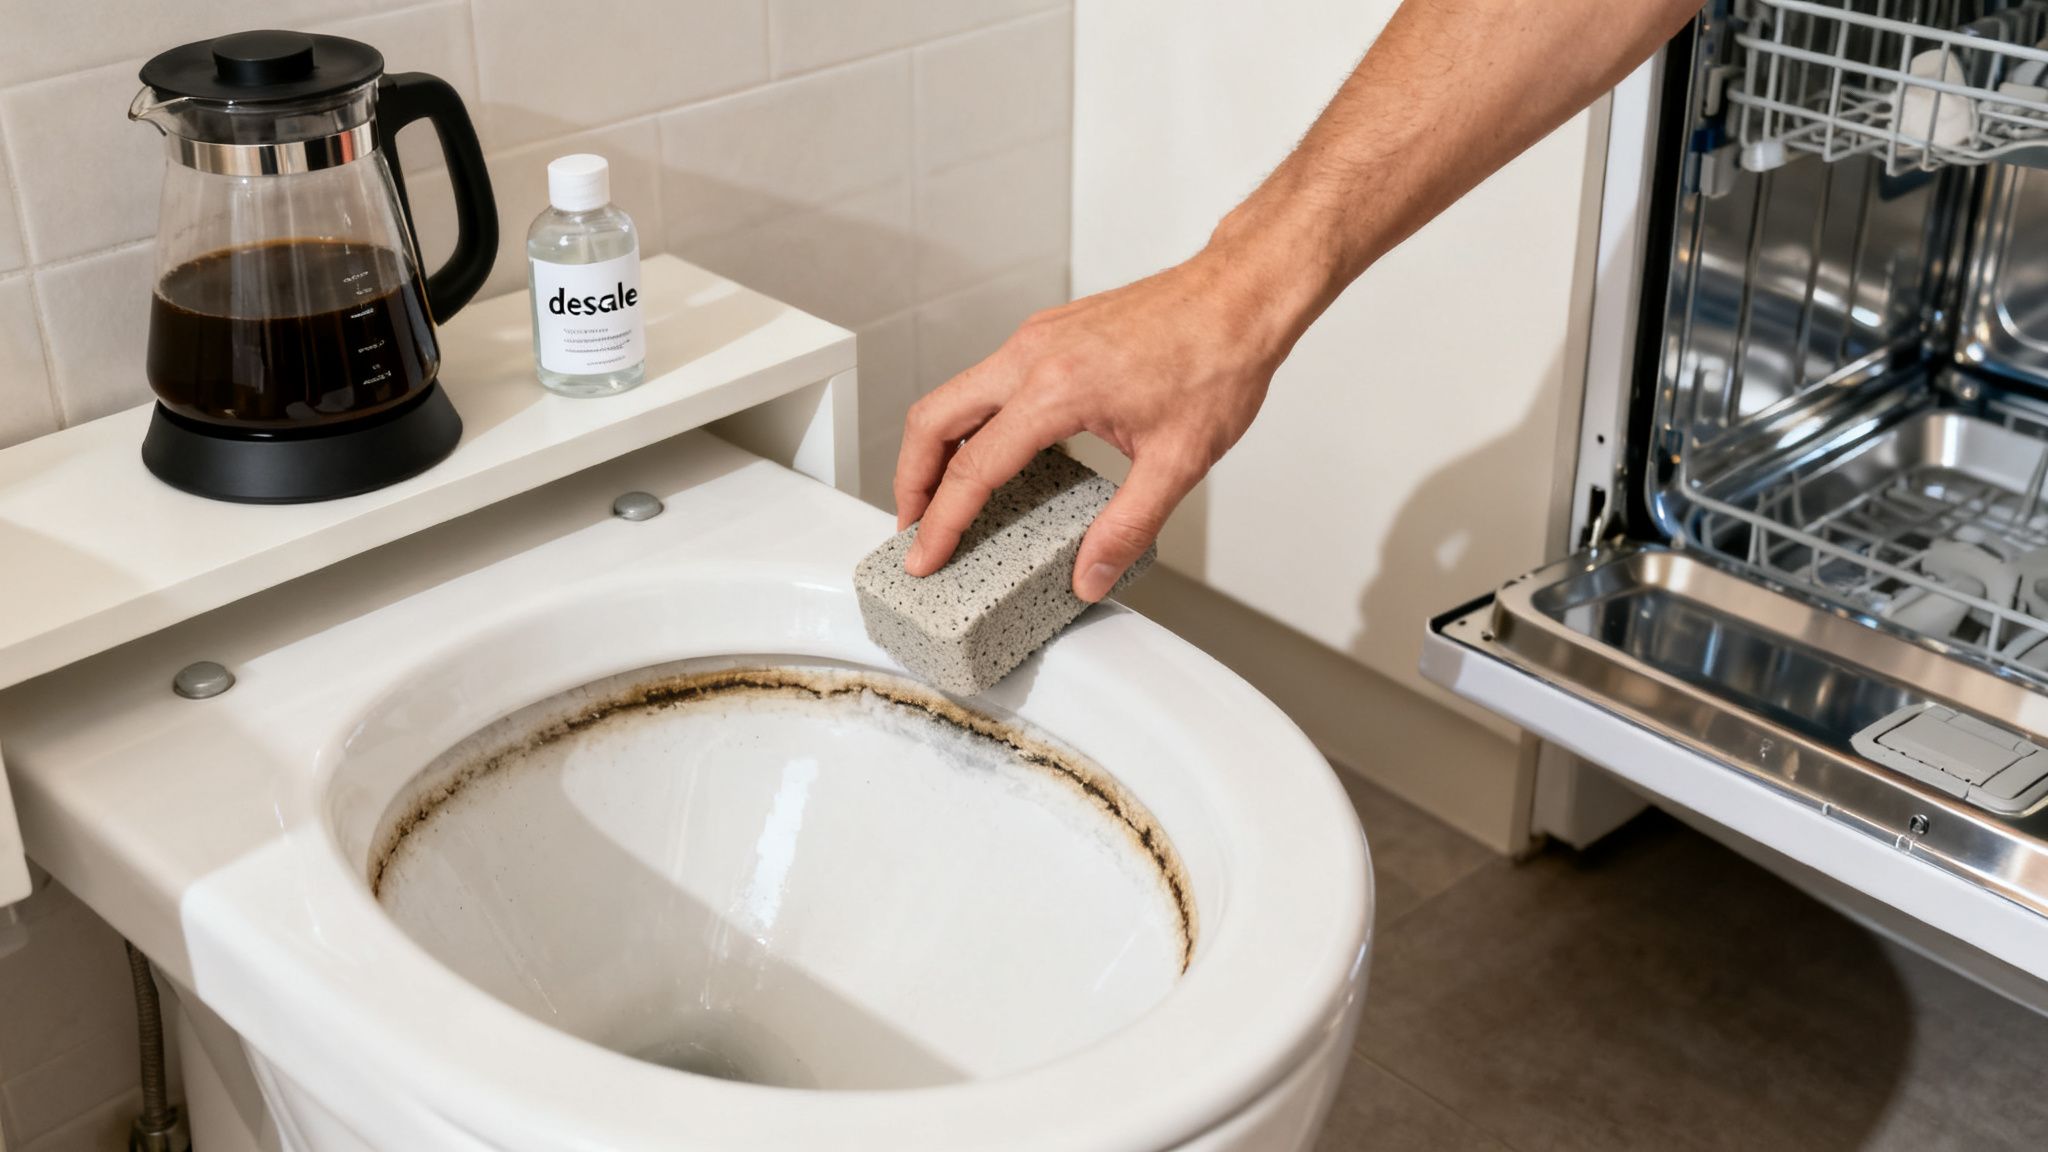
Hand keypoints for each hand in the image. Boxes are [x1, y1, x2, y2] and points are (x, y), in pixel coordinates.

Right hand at [893, 246, 1296, 600]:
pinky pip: (986, 380)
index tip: (925, 558)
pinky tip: (994, 457)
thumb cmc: (1218, 359)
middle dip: (911, 481)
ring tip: (944, 501)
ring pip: (953, 395)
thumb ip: (1127, 527)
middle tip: (913, 529)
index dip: (942, 523)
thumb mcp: (1178, 461)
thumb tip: (1091, 576)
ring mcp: (1035, 338)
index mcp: (1055, 390)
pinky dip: (970, 423)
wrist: (1240, 295)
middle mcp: (1031, 356)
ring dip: (936, 450)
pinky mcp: (1047, 333)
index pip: (973, 469)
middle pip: (932, 419)